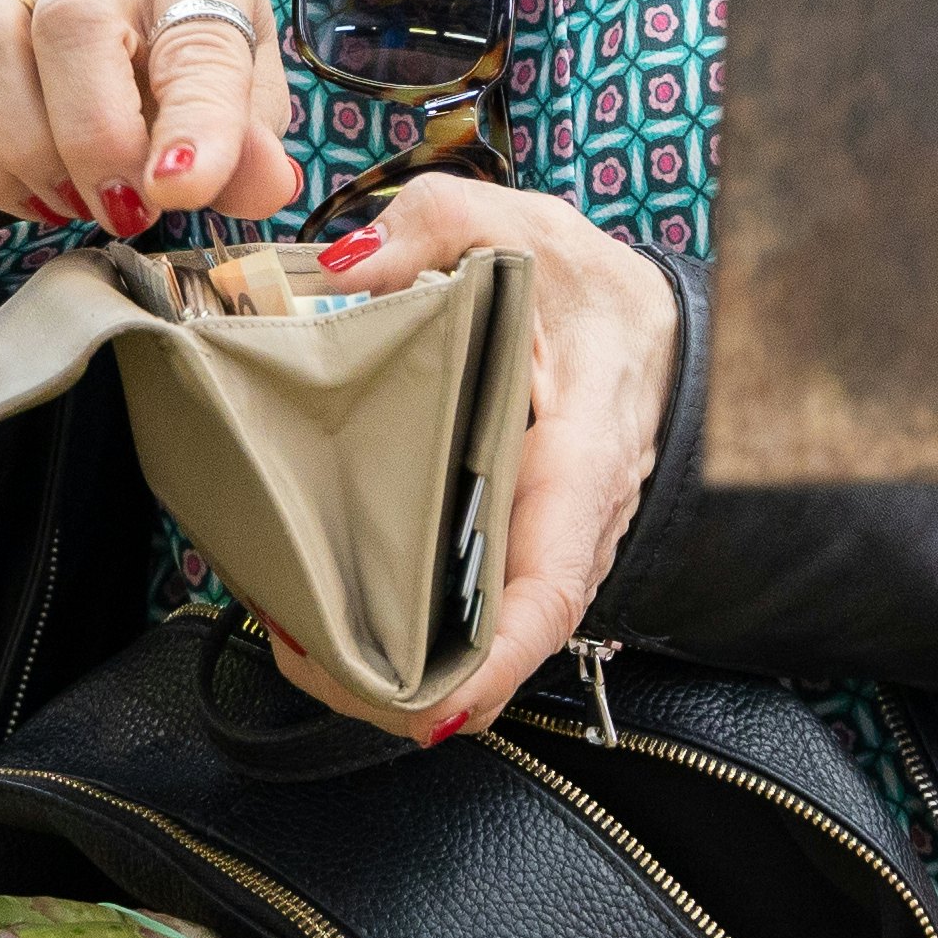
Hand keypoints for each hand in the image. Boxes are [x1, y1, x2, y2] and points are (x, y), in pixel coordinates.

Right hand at [0, 0, 303, 240]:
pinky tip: (42, 195)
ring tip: (82, 203)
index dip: (195, 121)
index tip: (184, 189)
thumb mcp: (246, 89)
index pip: (198, 34)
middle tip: (130, 209)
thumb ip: (253, 140)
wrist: (122, 6)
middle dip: (96, 138)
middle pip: (71, 24)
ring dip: (30, 152)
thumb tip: (264, 188)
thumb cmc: (189, 47)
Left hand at [297, 176, 682, 744]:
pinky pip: (453, 613)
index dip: (493, 667)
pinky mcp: (503, 550)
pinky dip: (391, 628)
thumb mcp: (524, 231)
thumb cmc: (595, 293)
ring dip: (384, 663)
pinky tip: (321, 604)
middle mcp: (563, 533)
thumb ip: (437, 229)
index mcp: (578, 466)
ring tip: (292, 635)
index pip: (550, 593)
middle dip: (400, 680)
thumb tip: (349, 264)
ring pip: (468, 645)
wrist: (645, 326)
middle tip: (303, 651)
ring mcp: (534, 551)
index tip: (431, 709)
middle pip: (493, 650)